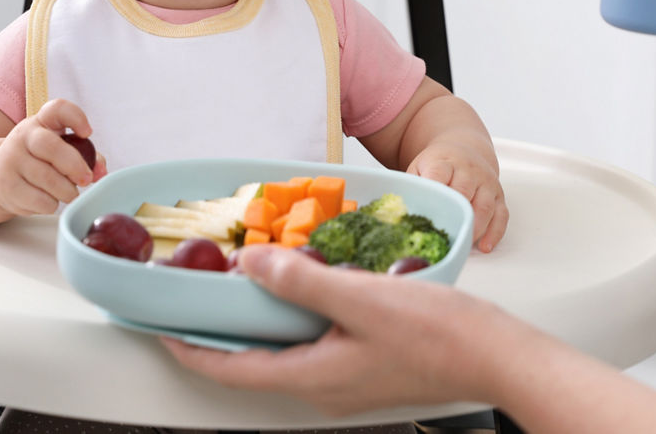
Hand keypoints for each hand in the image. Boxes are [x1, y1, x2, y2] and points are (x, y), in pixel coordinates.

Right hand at [0, 98, 105, 215]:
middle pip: (49, 146)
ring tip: (69, 193)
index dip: (76, 118)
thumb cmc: (41, 160)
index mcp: (42, 121)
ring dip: (66, 191)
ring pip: (46, 178)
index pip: (57, 109)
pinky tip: (49, 199)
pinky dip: (51, 204)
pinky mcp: (6, 185)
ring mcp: (11, 160)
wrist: (0, 175)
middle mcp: (23, 136)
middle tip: (86, 179)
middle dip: (74, 165)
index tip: (88, 133)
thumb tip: (101, 172)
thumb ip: (87, 156)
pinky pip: (38, 200)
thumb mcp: (61, 149)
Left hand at [160, 246, 509, 414]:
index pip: (230, 370)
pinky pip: (312, 346)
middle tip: (193, 302)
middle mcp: (323, 387)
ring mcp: (346, 381)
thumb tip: (251, 268)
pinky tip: (300, 291)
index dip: (188, 351)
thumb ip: (302, 282)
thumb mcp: (361, 299)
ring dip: (255, 325)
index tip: (158, 328)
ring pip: (282, 353)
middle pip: (252, 364)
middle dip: (216, 336)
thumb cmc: (439, 335)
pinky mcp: (365, 367)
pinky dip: (291, 321)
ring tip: (237, 291)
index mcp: (313, 377)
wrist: (497, 357)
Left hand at [407, 144, 507, 251]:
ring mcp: (486, 182)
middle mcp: (469, 170)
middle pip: (465, 193)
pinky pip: (501, 214)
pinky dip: (495, 232)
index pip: (439, 174)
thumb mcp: (419, 167)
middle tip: (445, 239)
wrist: (463, 148)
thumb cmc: (437, 165)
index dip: (435, 193)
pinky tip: (485, 246)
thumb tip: (399, 214)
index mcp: (444, 162)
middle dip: (456, 216)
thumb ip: (413, 187)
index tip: (427, 213)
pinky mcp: (498, 195)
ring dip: (476, 228)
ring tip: (463, 246)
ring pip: (485, 206)